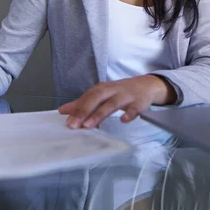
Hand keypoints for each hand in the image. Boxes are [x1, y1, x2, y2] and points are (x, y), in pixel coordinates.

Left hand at [58, 75, 175, 128]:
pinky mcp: (139, 103)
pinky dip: (129, 114)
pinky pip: (134, 109)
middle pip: (97, 97)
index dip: (77, 108)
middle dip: (85, 110)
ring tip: (89, 125)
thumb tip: (63, 110)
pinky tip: (123, 120)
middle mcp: (113, 90)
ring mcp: (126, 96)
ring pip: (112, 104)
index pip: (87, 97)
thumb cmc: (120, 91)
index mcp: (102, 88)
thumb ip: (83, 103)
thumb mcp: (102, 94)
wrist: (146, 85)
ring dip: (100, 113)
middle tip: (74, 125)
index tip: (67, 120)